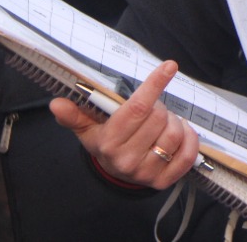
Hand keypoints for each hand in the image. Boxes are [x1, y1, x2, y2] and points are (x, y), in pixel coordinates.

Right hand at [51, 60, 197, 189]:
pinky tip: (181, 132)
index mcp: (108, 142)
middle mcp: (126, 159)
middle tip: (152, 110)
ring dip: (174, 122)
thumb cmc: (105, 141)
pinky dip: (190, 139)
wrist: (115, 172)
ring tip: (162, 123)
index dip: (155, 84)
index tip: (169, 66)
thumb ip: (74, 114)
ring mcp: (146, 172)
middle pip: (159, 116)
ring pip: (175, 133)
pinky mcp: (164, 180)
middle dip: (159, 107)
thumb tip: (56, 104)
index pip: (137, 108)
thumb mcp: (88, 127)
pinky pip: (188, 154)